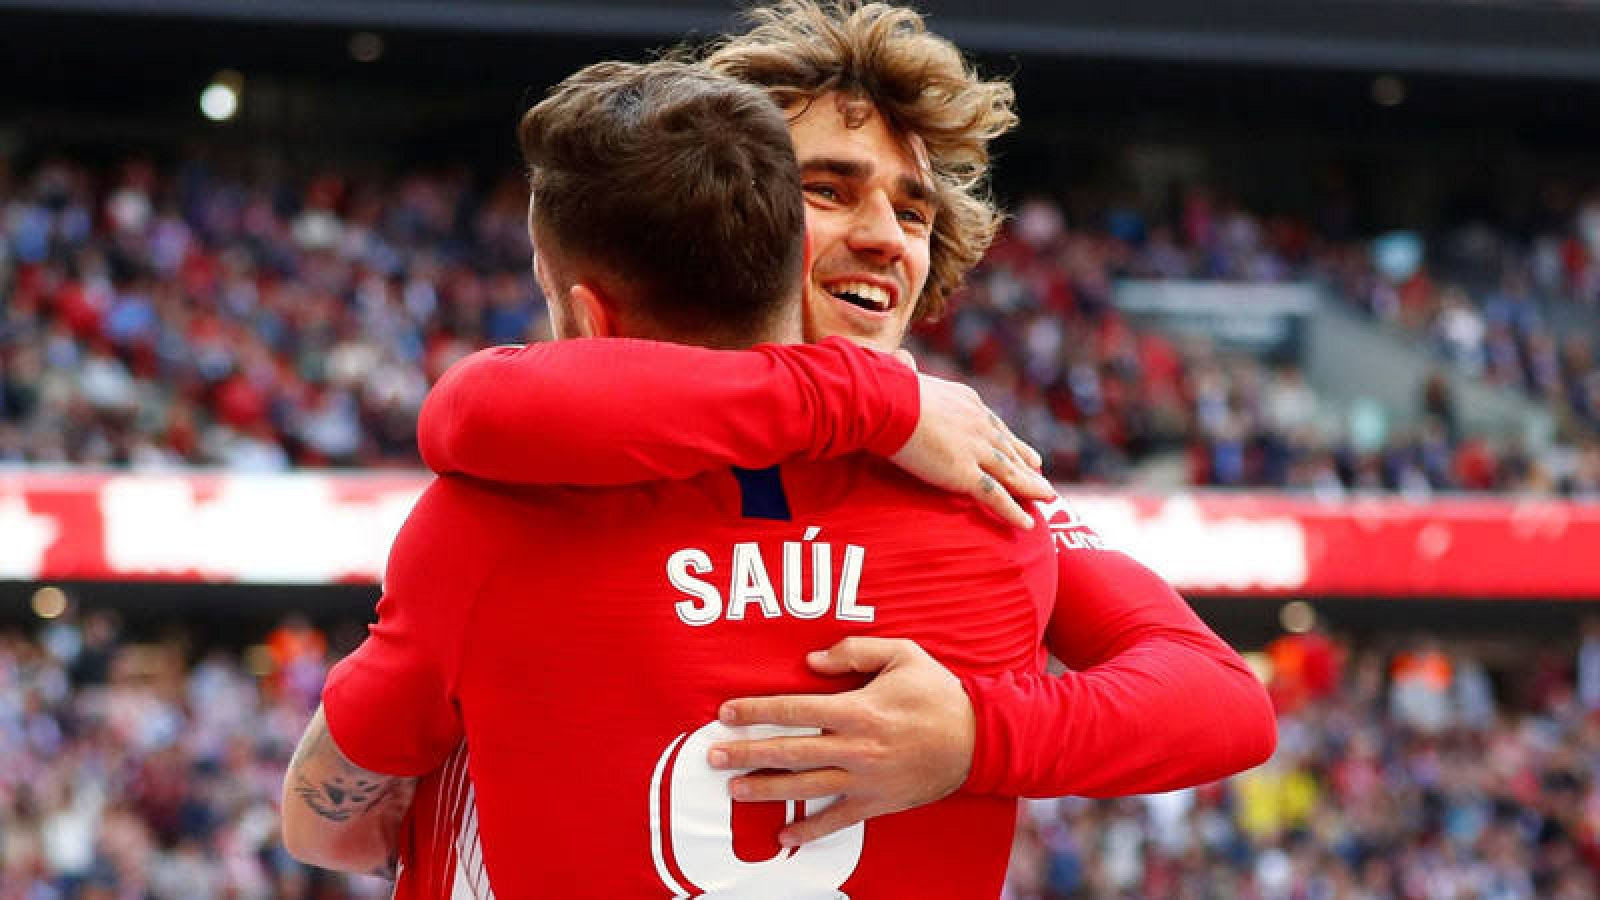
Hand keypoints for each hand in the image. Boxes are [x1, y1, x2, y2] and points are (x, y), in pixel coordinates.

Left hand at [708, 637, 975, 846]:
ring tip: (733, 789)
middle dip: (747, 753)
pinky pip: (837, 820)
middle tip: (713, 755)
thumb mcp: (902, 654)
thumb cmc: (937, 692)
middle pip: (789, 751)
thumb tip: (811, 660)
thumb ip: (855, 651)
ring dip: (765, 789)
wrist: (979, 739)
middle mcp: (856, 748)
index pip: (794, 709)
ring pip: (805, 787)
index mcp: (858, 710)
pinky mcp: (878, 802)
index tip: (725, 712)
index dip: (756, 710)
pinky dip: (809, 829)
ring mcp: (865, 779)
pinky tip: (783, 834)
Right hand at [889, 371, 1053, 528]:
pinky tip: (1027, 525)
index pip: (994, 426)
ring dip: (1031, 488)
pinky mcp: (965, 474)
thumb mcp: (905, 375)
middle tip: (1041, 473)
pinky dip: (1013, 512)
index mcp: (968, 402)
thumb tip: (899, 358)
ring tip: (1048, 497)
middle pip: (1008, 449)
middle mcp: (979, 426)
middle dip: (1026, 464)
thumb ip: (909, 373)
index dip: (1011, 441)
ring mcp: (976, 450)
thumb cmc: (887, 388)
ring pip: (1011, 474)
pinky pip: (996, 497)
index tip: (1025, 452)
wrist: (890, 402)